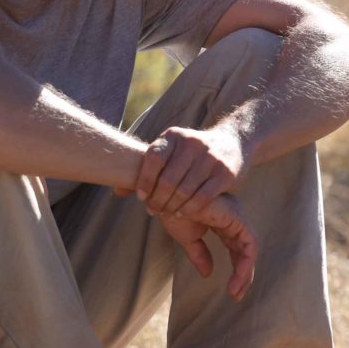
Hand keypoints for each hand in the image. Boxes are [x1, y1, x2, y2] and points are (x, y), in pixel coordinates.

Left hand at [124, 123, 248, 218]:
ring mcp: (210, 158)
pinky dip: (188, 209)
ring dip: (171, 206)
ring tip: (166, 212)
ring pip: (184, 191)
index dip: (144, 181)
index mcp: (173, 135)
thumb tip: (116, 191)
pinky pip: (202, 197)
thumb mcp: (169, 152)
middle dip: (157, 199)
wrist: (232, 142)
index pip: (153, 159)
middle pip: (167, 180)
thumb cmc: (191, 153)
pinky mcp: (224, 173)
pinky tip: (181, 211)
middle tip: (153, 210)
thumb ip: (145, 170)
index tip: (141, 197)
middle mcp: (192, 143)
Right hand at [156, 194, 256, 300]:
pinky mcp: (236, 218)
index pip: (236, 249)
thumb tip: (208, 274)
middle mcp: (232, 218)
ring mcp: (236, 217)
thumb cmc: (171, 210)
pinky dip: (246, 263)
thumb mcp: (187, 237)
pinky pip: (250, 244)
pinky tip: (238, 277)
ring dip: (245, 273)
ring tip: (235, 292)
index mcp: (221, 221)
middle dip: (243, 275)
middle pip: (245, 251)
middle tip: (236, 296)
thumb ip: (199, 254)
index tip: (231, 291)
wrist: (164, 196)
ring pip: (250, 249)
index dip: (235, 270)